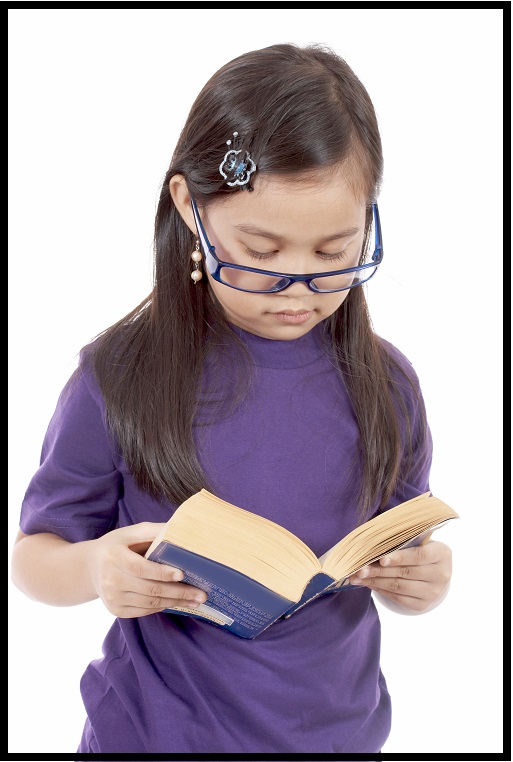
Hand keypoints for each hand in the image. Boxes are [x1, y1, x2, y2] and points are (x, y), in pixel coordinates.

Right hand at [87, 523, 207, 617]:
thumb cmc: (116, 546)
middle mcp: (110, 579)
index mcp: (113, 556)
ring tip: (195, 601)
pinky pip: (144, 611)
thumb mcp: (130, 533)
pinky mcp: (116, 610)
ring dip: (175, 603)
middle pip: (149, 589)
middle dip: (178, 592)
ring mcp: (112, 598)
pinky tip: (178, 603)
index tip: (182, 574)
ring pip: (150, 603)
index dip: (161, 572)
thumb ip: (153, 531)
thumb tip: (180, 528)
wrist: (90, 568)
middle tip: (201, 594)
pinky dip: (163, 607)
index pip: (140, 567)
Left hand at [348, 540, 451, 613]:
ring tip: (357, 576)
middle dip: (379, 570)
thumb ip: (402, 539)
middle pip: (405, 573)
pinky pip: (397, 597)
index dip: (399, 558)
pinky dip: (380, 589)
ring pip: (398, 586)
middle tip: (359, 568)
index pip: (419, 556)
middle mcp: (441, 575)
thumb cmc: (419, 549)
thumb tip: (374, 541)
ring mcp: (433, 592)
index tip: (381, 559)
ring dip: (375, 581)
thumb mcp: (417, 541)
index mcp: (442, 554)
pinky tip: (368, 583)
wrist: (433, 572)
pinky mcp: (422, 605)